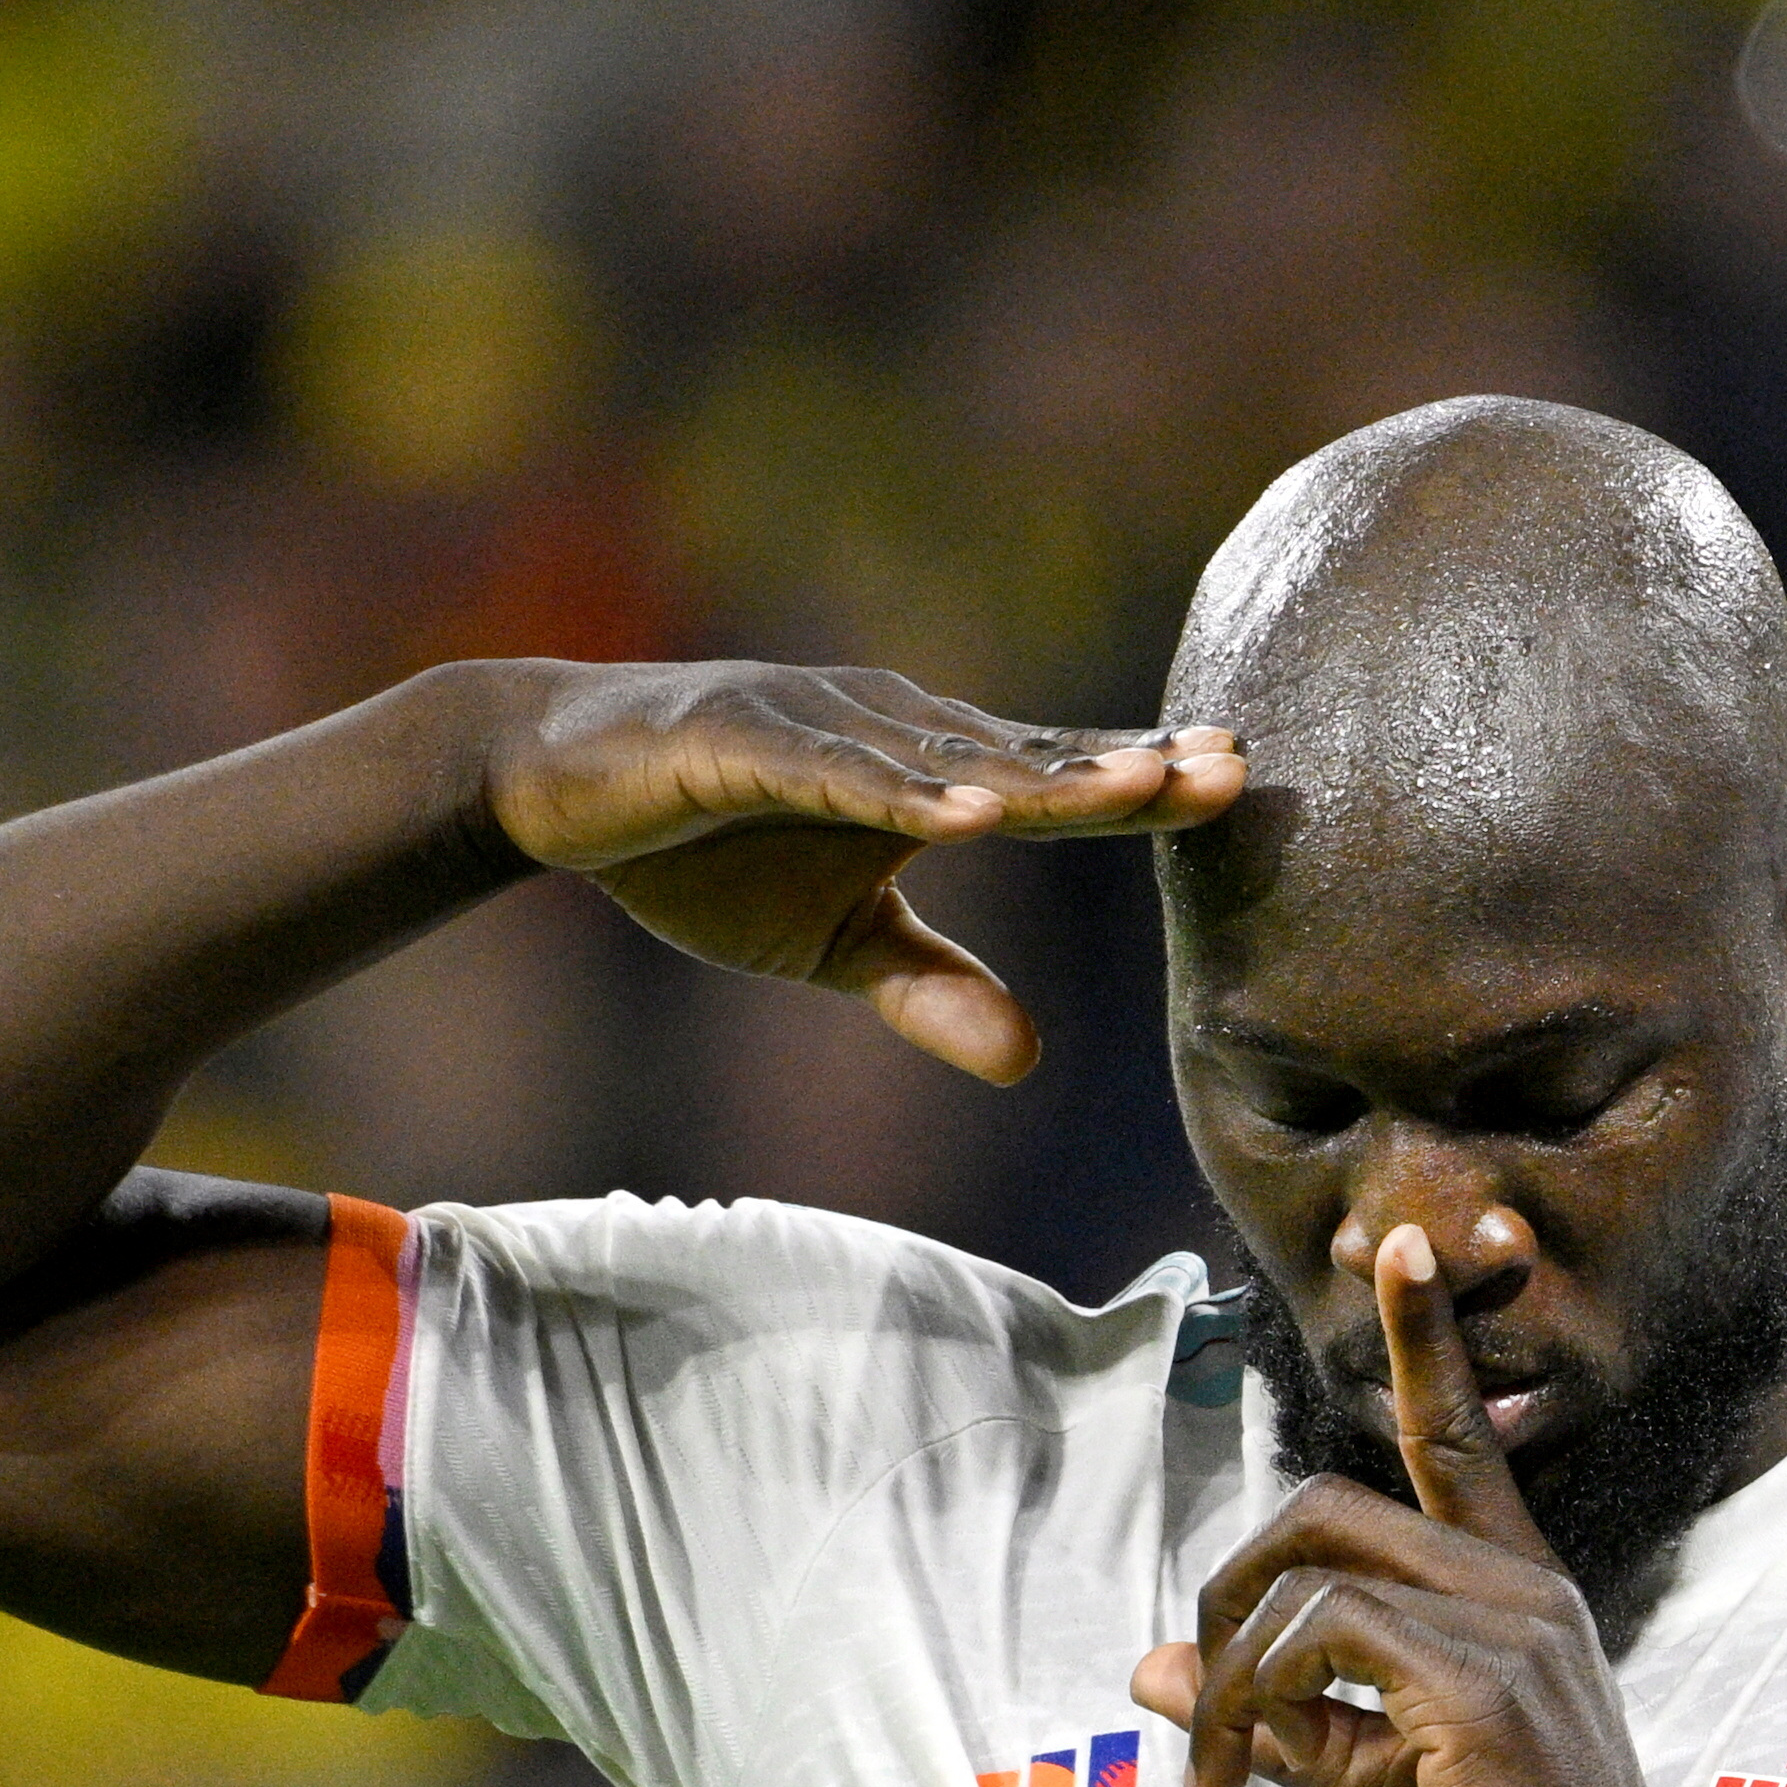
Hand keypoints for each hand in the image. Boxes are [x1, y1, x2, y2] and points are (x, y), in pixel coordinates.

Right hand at [476, 665, 1241, 1082]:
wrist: (550, 785)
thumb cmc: (697, 850)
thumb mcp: (825, 945)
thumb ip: (925, 988)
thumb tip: (1031, 1060)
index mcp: (918, 772)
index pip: (1048, 781)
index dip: (1135, 784)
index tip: (1236, 785)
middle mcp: (884, 730)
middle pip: (1021, 758)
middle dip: (1121, 767)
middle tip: (1229, 769)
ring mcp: (813, 726)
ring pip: (942, 758)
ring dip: (1036, 775)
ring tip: (1131, 792)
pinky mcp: (737, 740)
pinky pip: (831, 771)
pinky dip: (897, 790)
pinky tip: (966, 814)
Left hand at [1130, 1224, 1700, 1786]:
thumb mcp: (1379, 1783)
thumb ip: (1281, 1717)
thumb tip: (1159, 1668)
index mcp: (1514, 1597)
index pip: (1461, 1442)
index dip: (1428, 1343)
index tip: (1408, 1248)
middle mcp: (1523, 1593)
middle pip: (1329, 1510)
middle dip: (1231, 1590)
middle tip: (1203, 1701)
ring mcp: (1513, 1635)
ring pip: (1312, 1578)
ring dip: (1231, 1671)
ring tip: (1221, 1770)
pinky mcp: (1485, 1694)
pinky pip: (1324, 1641)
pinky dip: (1257, 1699)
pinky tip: (1249, 1772)